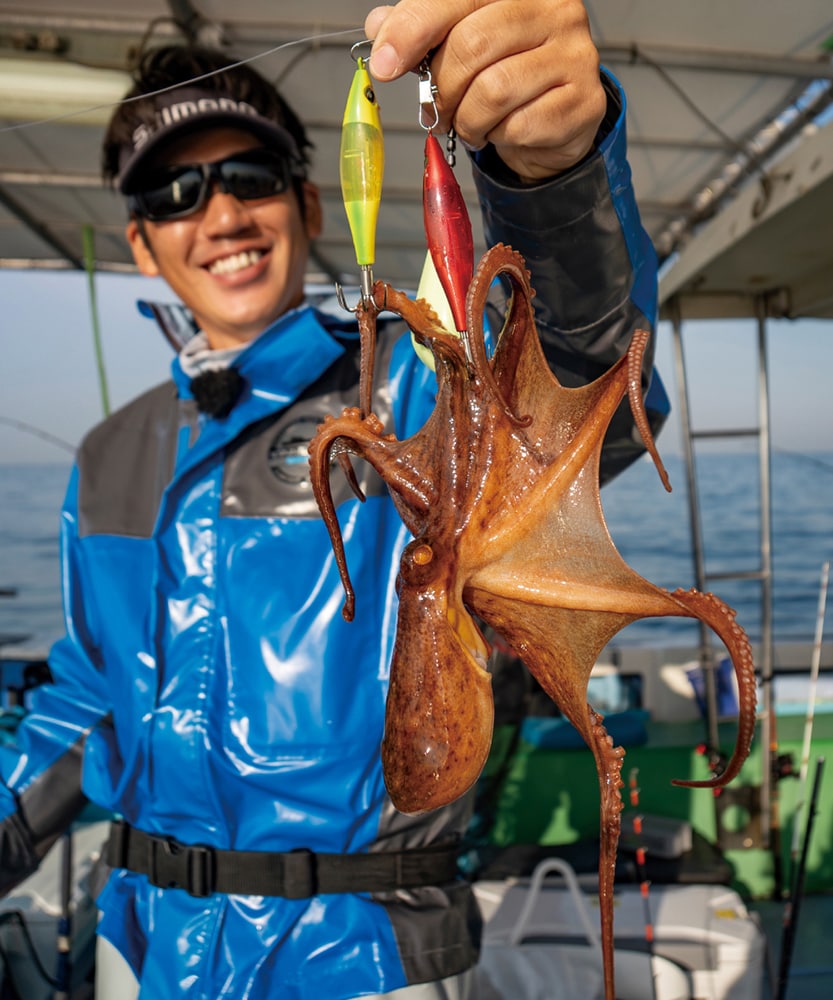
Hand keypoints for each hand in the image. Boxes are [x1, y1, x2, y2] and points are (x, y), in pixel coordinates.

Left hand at [364, 0, 605, 181]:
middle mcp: (555, 8)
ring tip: (467, 123)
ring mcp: (576, 54)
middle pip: (472, 46)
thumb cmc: (502, 73)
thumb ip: (422, 30)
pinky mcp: (583, 101)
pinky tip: (497, 132)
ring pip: (493, 91)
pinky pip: (520, 125)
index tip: (384, 64)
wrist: (552, 120)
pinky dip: (496, 136)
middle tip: (436, 109)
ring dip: (467, 118)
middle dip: (442, 88)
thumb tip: (379, 27)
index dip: (413, 29)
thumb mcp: (458, 45)